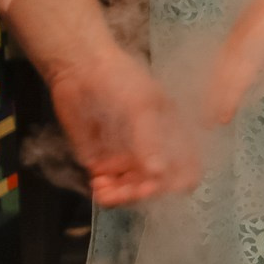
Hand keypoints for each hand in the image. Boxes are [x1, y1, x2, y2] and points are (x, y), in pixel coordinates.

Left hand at [46, 45, 197, 205]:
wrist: (78, 68)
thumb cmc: (119, 77)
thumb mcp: (140, 106)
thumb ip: (150, 140)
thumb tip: (159, 173)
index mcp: (172, 133)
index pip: (186, 169)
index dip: (175, 182)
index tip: (155, 183)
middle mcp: (153, 149)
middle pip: (157, 185)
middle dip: (142, 191)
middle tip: (127, 191)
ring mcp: (129, 157)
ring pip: (133, 190)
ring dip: (122, 195)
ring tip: (105, 190)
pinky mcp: (103, 161)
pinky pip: (110, 186)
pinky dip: (106, 191)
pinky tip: (98, 184)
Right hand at [205, 0, 263, 124]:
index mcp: (253, 48)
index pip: (238, 80)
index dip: (229, 100)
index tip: (222, 119)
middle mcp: (238, 46)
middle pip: (222, 78)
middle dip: (214, 101)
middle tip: (207, 123)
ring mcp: (232, 40)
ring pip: (217, 70)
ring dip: (210, 90)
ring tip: (204, 110)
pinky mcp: (231, 36)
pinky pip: (218, 60)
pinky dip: (212, 76)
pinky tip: (209, 87)